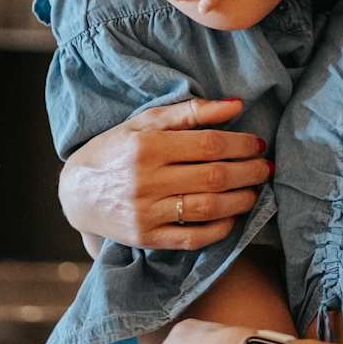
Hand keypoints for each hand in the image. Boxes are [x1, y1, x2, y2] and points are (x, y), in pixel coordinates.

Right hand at [57, 98, 270, 251]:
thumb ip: (190, 111)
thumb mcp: (145, 121)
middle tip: (266, 168)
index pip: (209, 144)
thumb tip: (236, 105)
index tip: (259, 144)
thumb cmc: (115, 149)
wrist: (76, 192)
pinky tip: (233, 217)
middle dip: (249, 172)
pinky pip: (193, 238)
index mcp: (148, 146)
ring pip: (208, 207)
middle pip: (214, 176)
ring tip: (255, 191)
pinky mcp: (147, 238)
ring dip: (241, 200)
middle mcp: (146, 180)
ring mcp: (146, 212)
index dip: (241, 144)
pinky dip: (220, 229)